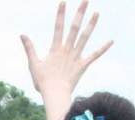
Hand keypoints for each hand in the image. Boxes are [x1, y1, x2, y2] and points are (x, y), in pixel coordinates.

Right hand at [21, 1, 111, 119]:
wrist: (55, 96)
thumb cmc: (43, 82)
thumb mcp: (33, 65)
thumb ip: (29, 49)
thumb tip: (22, 35)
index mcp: (56, 49)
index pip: (58, 27)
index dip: (60, 14)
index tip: (63, 2)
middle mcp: (67, 50)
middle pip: (74, 28)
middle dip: (80, 13)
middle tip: (86, 0)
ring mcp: (76, 57)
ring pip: (85, 38)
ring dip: (91, 25)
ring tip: (97, 12)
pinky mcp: (82, 66)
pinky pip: (94, 55)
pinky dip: (103, 48)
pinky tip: (111, 41)